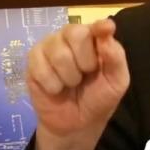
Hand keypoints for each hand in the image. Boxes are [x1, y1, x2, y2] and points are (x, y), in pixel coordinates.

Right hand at [27, 18, 129, 149]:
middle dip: (84, 61)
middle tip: (85, 75)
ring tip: (71, 84)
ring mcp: (49, 46)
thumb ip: (115, 57)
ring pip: (58, 53)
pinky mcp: (33, 60)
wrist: (76, 124)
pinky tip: (55, 88)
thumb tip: (107, 31)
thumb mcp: (116, 82)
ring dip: (69, 77)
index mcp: (93, 38)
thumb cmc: (98, 98)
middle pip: (75, 33)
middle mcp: (70, 36)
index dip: (99, 27)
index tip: (106, 28)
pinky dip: (53, 85)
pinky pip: (41, 68)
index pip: (95, 26)